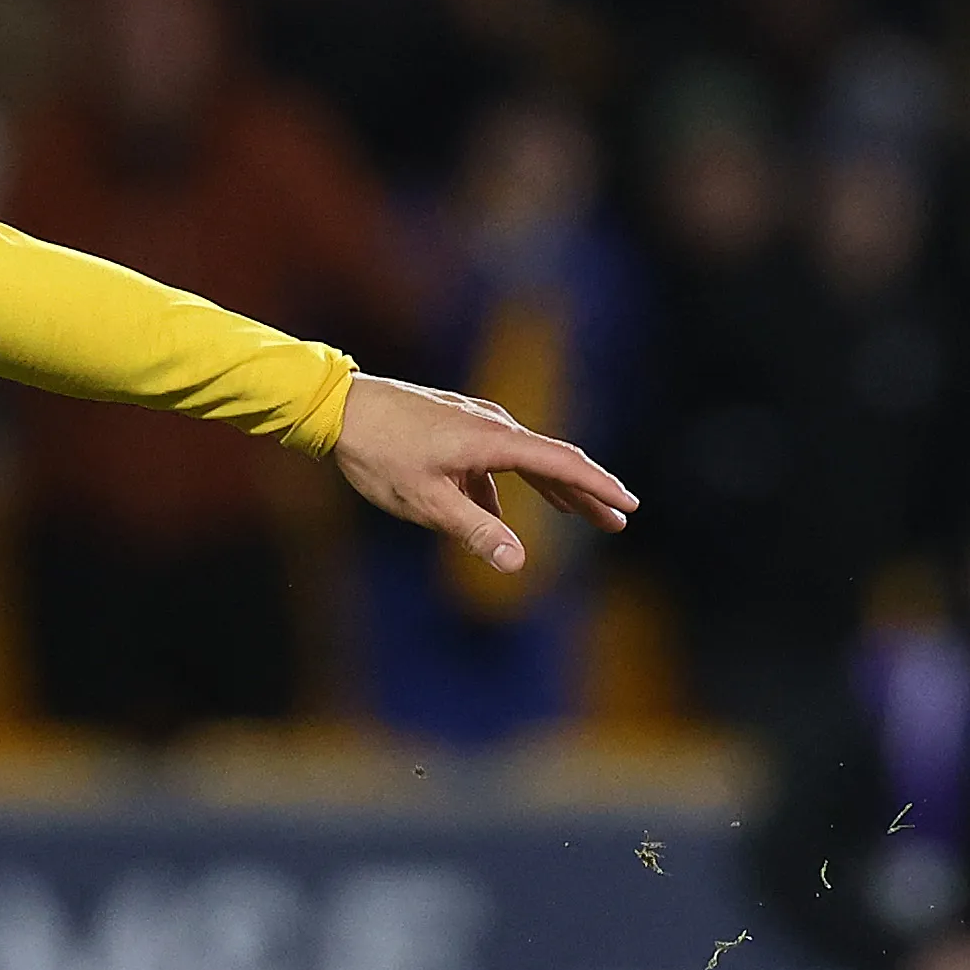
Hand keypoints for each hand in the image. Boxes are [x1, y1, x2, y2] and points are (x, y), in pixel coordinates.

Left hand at [328, 373, 635, 574]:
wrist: (340, 407)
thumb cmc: (379, 454)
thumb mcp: (425, 501)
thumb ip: (473, 531)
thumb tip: (516, 563)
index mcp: (495, 441)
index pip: (563, 465)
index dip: (599, 488)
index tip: (630, 507)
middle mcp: (494, 426)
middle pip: (553, 462)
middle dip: (587, 494)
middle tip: (618, 521)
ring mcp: (475, 423)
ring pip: (525, 461)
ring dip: (552, 490)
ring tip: (579, 516)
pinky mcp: (455, 426)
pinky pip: (494, 461)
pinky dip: (507, 487)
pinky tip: (499, 515)